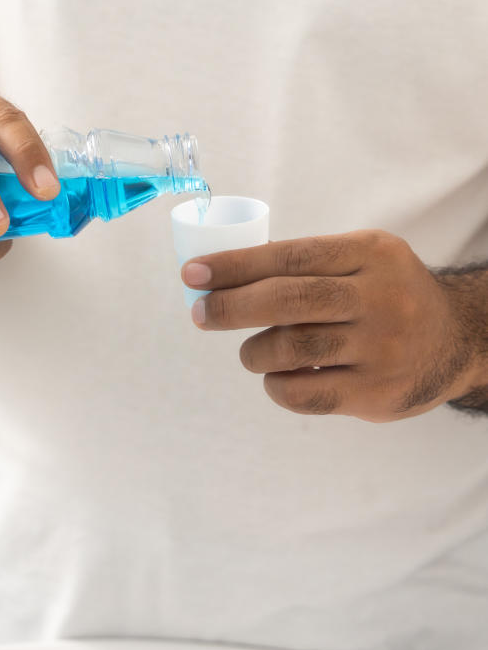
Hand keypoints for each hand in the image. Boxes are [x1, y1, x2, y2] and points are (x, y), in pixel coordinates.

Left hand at [182, 230, 487, 421]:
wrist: (457, 341)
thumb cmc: (384, 296)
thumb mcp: (361, 260)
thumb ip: (304, 264)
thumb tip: (219, 275)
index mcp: (371, 254)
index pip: (290, 257)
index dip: (235, 266)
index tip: (193, 274)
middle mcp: (381, 298)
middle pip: (288, 301)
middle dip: (231, 307)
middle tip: (200, 314)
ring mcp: (382, 349)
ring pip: (290, 349)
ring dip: (254, 352)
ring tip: (252, 352)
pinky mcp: (377, 394)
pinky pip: (303, 394)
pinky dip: (276, 386)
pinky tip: (278, 378)